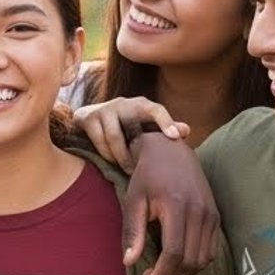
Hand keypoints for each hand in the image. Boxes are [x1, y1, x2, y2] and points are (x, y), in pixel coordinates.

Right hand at [73, 97, 189, 170]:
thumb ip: (164, 127)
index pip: (156, 110)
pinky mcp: (88, 118)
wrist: (90, 116)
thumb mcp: (144, 124)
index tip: (175, 137)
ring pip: (113, 136)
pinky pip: (99, 140)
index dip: (166, 122)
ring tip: (127, 170)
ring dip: (119, 156)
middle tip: (138, 171)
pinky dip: (106, 154)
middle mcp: (122, 103)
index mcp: (140, 105)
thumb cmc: (125, 124)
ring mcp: (104, 109)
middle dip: (132, 152)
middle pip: (131, 125)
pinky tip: (112, 163)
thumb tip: (186, 131)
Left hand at [122, 133, 218, 274]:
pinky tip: (178, 263)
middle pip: (191, 260)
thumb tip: (129, 262)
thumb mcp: (133, 200)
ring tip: (163, 274)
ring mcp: (211, 214)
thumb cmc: (147, 176)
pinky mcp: (215, 216)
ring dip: (184, 273)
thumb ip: (132, 231)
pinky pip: (211, 250)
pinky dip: (196, 262)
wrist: (171, 151)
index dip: (162, 273)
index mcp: (177, 206)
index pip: (175, 252)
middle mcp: (199, 211)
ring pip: (204, 259)